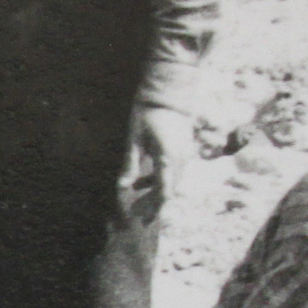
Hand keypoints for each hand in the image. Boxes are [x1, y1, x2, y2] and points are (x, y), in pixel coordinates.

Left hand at [120, 104, 192, 224]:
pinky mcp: (184, 149)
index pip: (164, 191)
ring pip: (173, 181)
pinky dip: (160, 179)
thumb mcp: (134, 139)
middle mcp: (181, 159)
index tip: (138, 216)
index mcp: (168, 158)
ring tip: (138, 202)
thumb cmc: (147, 112)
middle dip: (153, 204)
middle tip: (137, 215)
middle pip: (170, 189)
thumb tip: (122, 187)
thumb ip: (130, 164)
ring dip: (156, 192)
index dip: (152, 206)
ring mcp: (186, 154)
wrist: (169, 92)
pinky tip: (143, 183)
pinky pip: (174, 171)